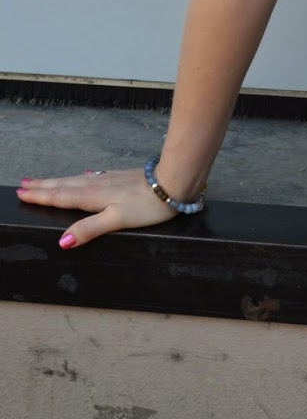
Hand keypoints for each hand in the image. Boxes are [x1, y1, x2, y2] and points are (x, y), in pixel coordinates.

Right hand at [15, 167, 181, 246]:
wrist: (173, 181)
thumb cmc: (147, 204)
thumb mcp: (116, 220)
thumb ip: (89, 229)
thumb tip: (61, 241)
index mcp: (92, 196)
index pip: (60, 197)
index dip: (40, 196)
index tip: (21, 193)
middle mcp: (96, 185)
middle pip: (63, 185)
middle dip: (42, 186)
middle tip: (22, 184)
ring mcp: (108, 179)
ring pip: (75, 180)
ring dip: (56, 181)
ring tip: (42, 181)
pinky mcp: (119, 177)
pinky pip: (89, 177)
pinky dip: (76, 178)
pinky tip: (81, 177)